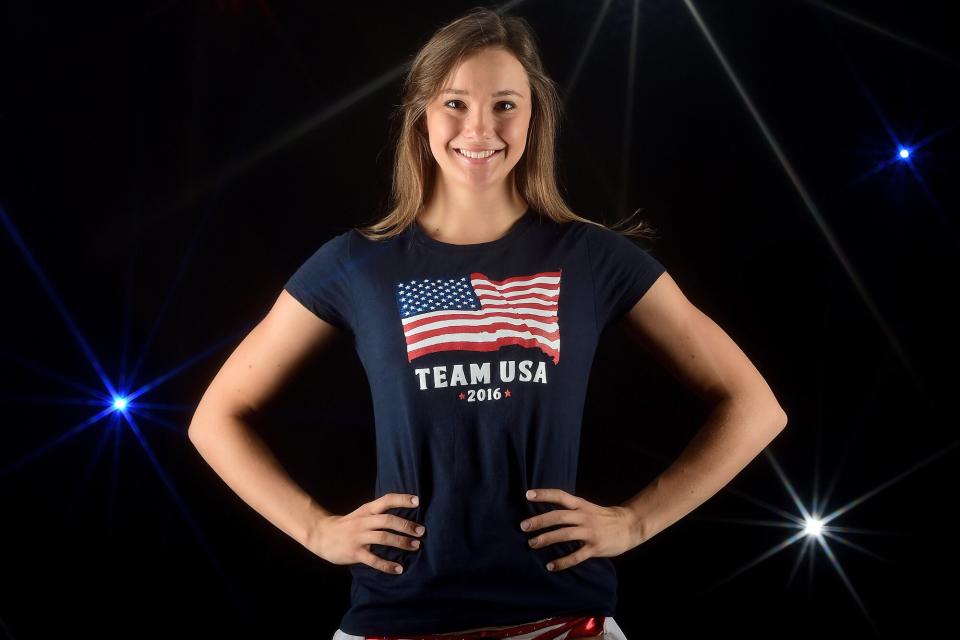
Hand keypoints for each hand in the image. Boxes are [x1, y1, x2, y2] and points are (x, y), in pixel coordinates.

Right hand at [304, 493, 424, 574]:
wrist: (321, 535)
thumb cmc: (347, 525)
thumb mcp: (361, 513)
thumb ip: (378, 513)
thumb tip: (404, 515)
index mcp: (366, 510)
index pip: (386, 500)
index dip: (402, 499)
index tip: (418, 501)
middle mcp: (363, 522)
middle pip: (387, 520)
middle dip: (406, 526)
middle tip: (421, 531)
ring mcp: (358, 537)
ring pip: (383, 538)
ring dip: (401, 542)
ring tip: (415, 547)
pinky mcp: (354, 553)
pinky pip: (373, 560)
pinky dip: (387, 565)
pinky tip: (399, 569)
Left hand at [520, 488, 637, 571]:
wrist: (629, 525)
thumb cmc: (603, 517)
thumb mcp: (587, 507)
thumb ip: (571, 509)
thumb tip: (546, 513)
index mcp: (581, 505)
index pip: (560, 496)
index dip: (544, 494)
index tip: (527, 495)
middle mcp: (584, 516)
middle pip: (559, 516)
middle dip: (539, 521)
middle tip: (523, 526)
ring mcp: (590, 532)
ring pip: (565, 534)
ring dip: (546, 539)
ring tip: (532, 544)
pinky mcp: (595, 547)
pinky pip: (576, 556)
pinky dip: (562, 562)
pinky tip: (550, 566)